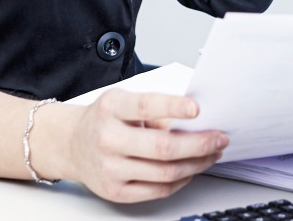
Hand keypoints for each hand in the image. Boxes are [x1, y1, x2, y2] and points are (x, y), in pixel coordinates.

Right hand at [36, 90, 227, 202]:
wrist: (72, 144)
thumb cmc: (104, 120)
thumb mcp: (121, 101)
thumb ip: (153, 109)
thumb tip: (194, 122)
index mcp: (111, 108)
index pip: (145, 106)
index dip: (173, 107)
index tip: (197, 109)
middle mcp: (107, 139)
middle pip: (163, 147)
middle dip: (199, 144)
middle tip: (220, 138)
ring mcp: (110, 168)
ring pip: (165, 172)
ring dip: (197, 164)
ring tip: (211, 154)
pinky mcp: (115, 191)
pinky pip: (158, 190)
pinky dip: (181, 180)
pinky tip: (190, 169)